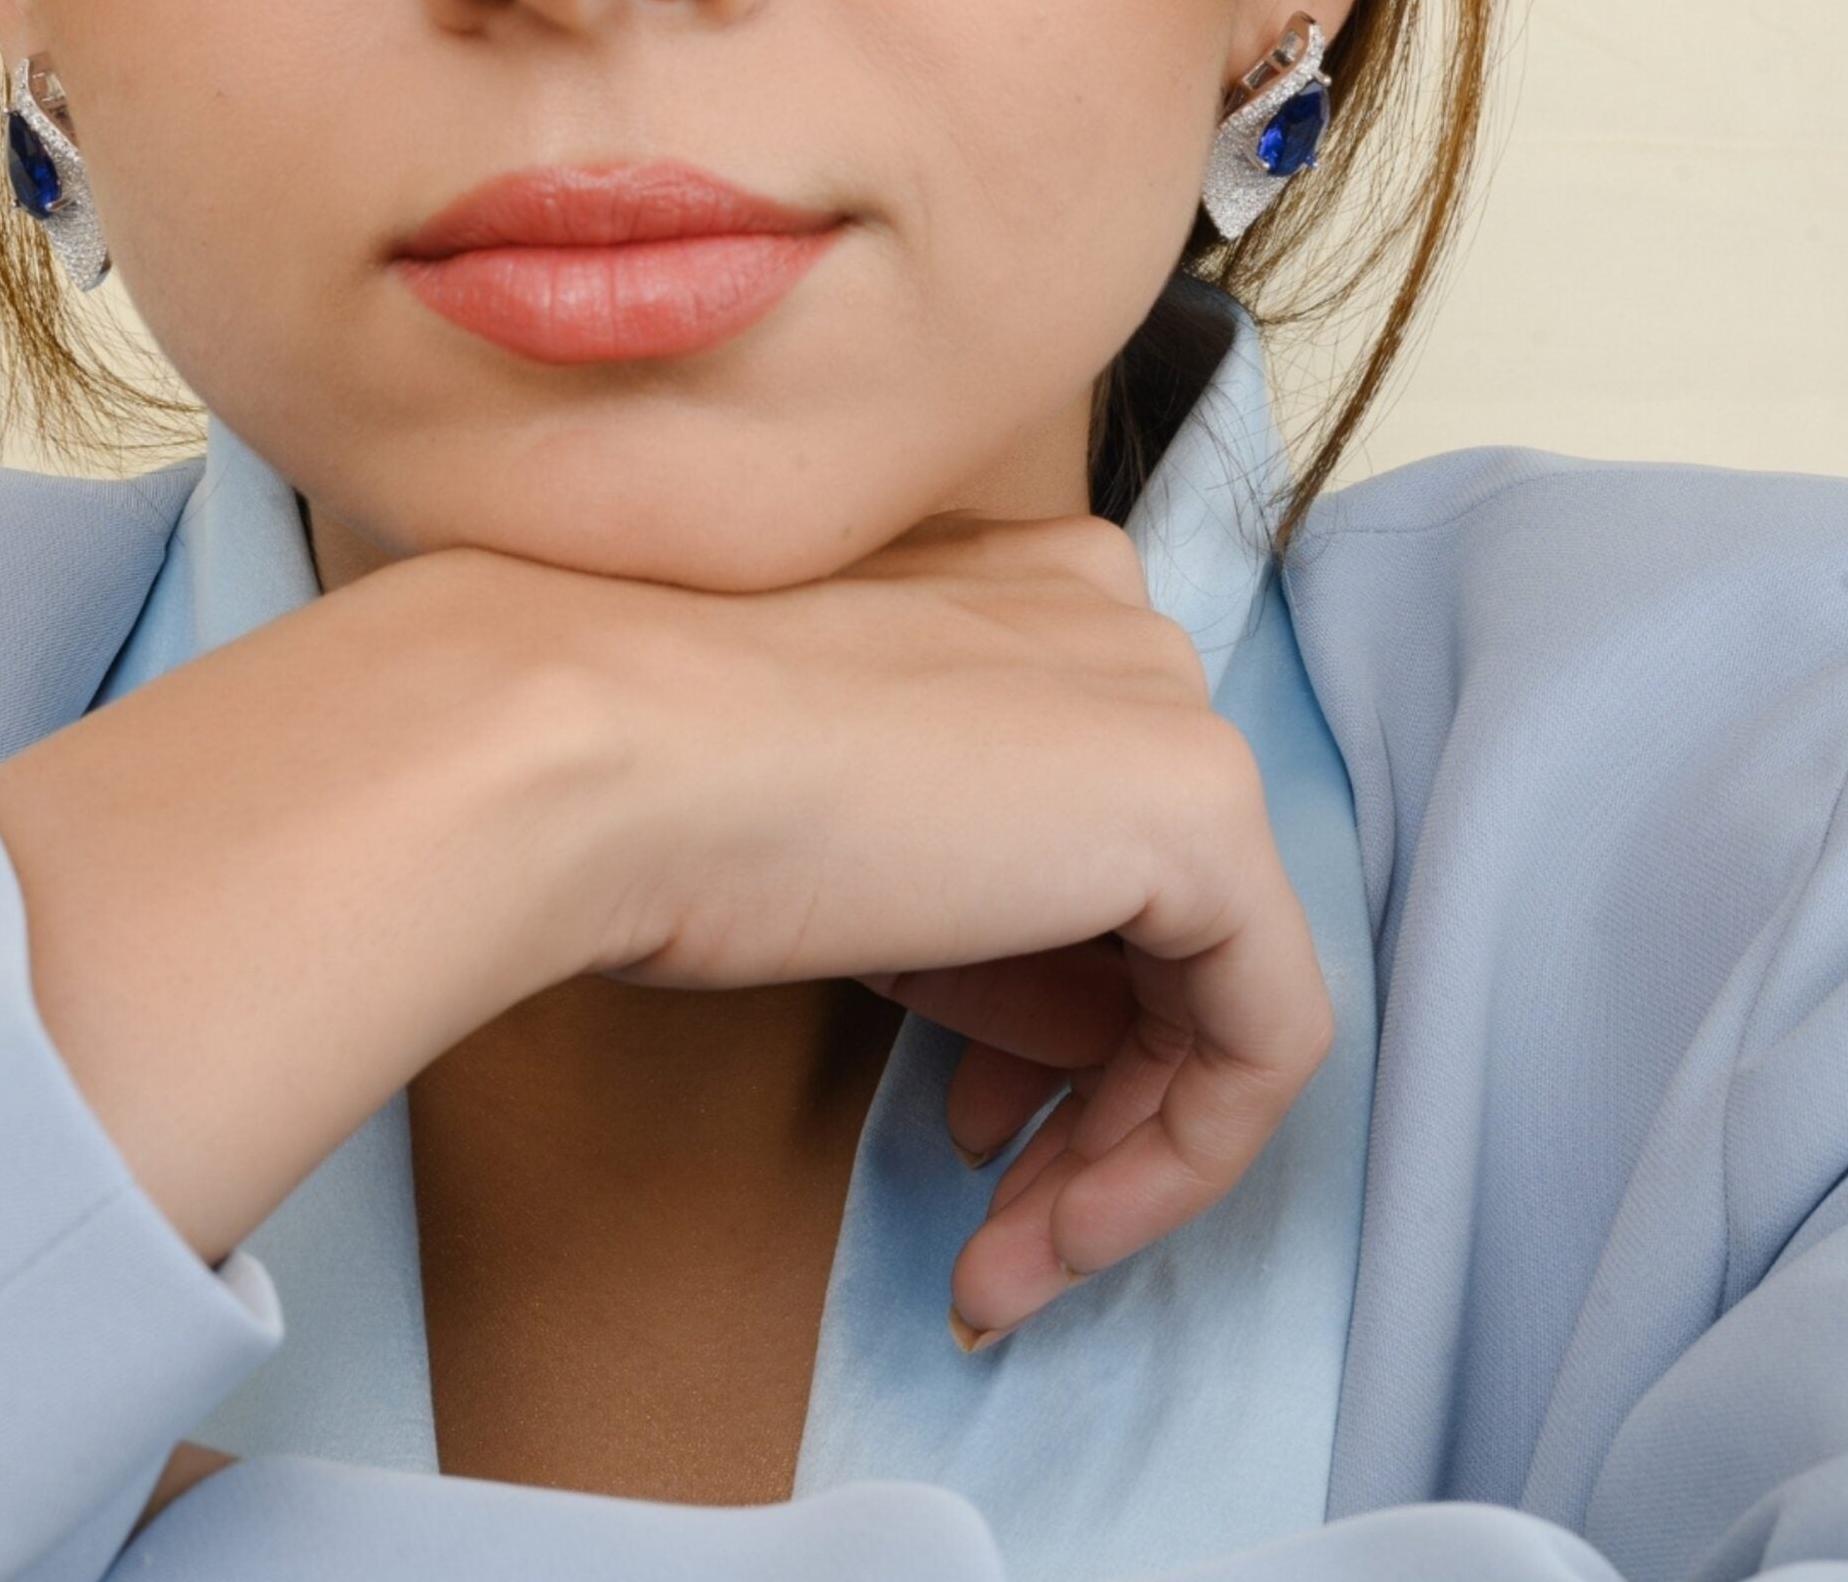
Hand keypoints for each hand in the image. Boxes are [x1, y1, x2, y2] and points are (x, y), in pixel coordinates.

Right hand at [479, 512, 1336, 1342]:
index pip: (1095, 825)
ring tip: (1010, 1261)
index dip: (1043, 1000)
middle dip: (1084, 1085)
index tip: (957, 1111)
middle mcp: (1118, 614)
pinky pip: (1264, 1025)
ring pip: (1221, 973)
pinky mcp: (1201, 808)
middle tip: (987, 1209)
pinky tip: (1055, 1234)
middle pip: (1163, 904)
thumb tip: (1081, 1047)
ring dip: (1119, 1146)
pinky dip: (1177, 1157)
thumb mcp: (849, 856)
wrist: (583, 752)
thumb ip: (984, 920)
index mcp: (1022, 586)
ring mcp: (1166, 703)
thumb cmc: (647, 787)